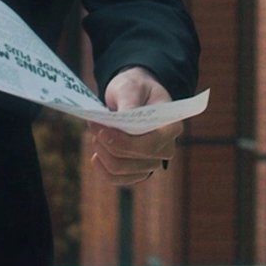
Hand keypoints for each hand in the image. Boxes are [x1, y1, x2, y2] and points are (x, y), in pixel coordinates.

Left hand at [89, 67, 180, 185]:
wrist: (133, 94)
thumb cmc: (135, 88)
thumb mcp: (131, 87)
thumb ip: (129, 100)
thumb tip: (123, 117)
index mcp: (171, 127)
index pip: (151, 145)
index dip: (125, 143)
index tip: (103, 131)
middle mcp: (165, 149)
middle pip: (136, 161)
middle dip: (110, 145)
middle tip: (93, 125)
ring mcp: (151, 162)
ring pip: (122, 171)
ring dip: (104, 154)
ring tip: (95, 134)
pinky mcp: (137, 170)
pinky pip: (117, 179)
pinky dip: (103, 169)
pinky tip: (96, 156)